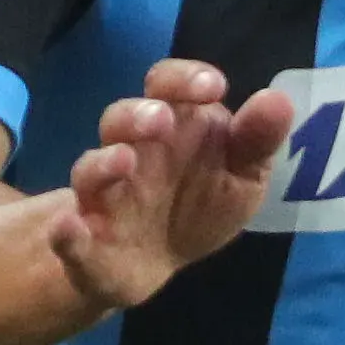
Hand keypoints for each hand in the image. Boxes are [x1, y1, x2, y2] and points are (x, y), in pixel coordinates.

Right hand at [47, 60, 289, 316]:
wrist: (156, 265)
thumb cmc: (198, 204)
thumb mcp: (241, 176)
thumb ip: (256, 141)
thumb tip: (279, 99)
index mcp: (169, 129)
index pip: (165, 87)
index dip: (182, 79)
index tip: (211, 87)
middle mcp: (130, 153)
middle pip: (119, 120)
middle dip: (137, 116)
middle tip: (159, 120)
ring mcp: (103, 198)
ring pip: (90, 170)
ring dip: (103, 163)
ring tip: (124, 161)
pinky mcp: (86, 244)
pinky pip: (68, 235)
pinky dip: (65, 232)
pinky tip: (68, 227)